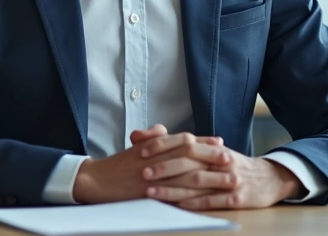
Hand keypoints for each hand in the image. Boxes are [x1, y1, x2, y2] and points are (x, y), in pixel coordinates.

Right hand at [72, 125, 224, 203]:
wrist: (96, 181)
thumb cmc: (116, 164)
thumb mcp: (133, 145)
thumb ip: (150, 135)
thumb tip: (163, 129)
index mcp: (152, 146)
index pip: (183, 141)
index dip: (204, 142)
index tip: (221, 143)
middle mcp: (155, 159)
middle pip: (190, 156)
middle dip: (213, 158)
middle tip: (232, 160)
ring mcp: (154, 177)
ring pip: (188, 176)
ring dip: (212, 179)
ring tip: (230, 181)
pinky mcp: (151, 193)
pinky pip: (177, 195)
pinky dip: (195, 196)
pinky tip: (209, 199)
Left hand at [143, 147, 304, 209]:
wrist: (269, 178)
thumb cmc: (231, 165)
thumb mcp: (211, 151)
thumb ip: (183, 146)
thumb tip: (149, 136)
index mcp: (211, 148)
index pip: (184, 142)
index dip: (162, 145)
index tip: (141, 150)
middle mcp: (220, 161)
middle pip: (189, 162)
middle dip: (164, 168)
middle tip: (143, 173)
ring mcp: (229, 180)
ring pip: (198, 183)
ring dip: (173, 188)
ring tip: (152, 192)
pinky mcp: (238, 198)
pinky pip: (214, 200)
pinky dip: (195, 203)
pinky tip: (178, 205)